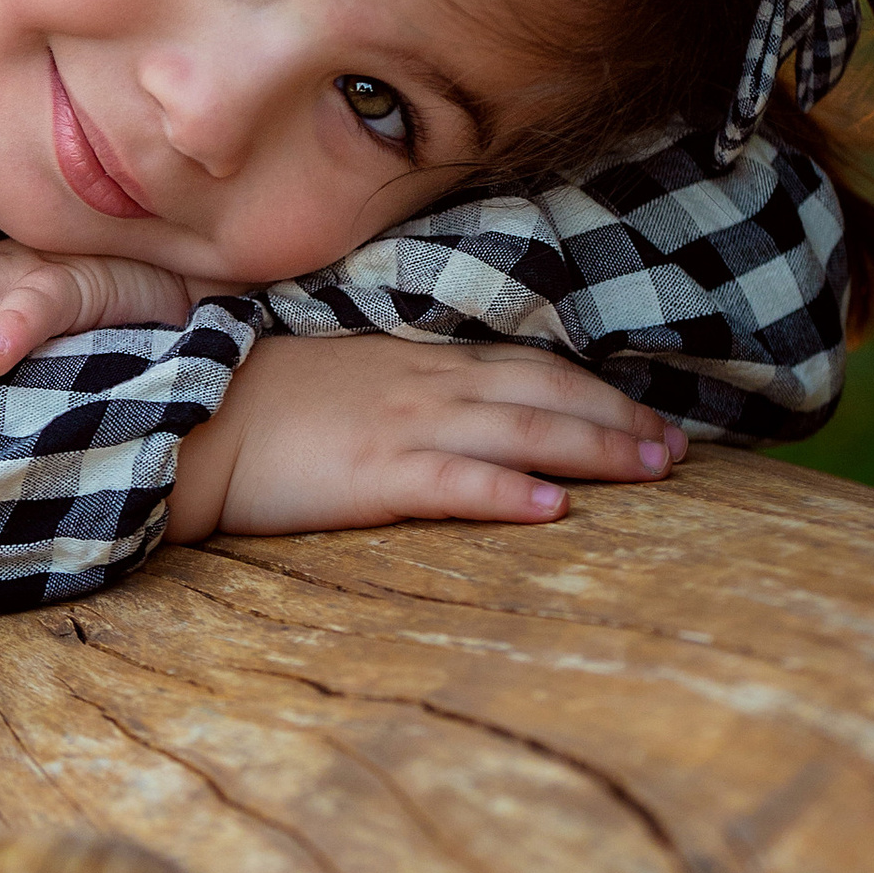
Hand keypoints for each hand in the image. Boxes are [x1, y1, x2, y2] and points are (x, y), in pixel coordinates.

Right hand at [167, 331, 687, 544]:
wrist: (195, 420)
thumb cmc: (266, 404)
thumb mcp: (352, 378)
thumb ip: (410, 386)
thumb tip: (465, 409)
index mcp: (420, 363)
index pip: (529, 367)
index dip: (596, 389)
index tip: (647, 415)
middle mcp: (426, 387)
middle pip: (545, 393)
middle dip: (618, 419)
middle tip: (678, 448)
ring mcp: (404, 428)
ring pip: (521, 431)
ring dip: (595, 449)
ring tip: (653, 470)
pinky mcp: (376, 475)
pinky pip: (457, 483)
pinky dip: (511, 493)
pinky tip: (556, 509)